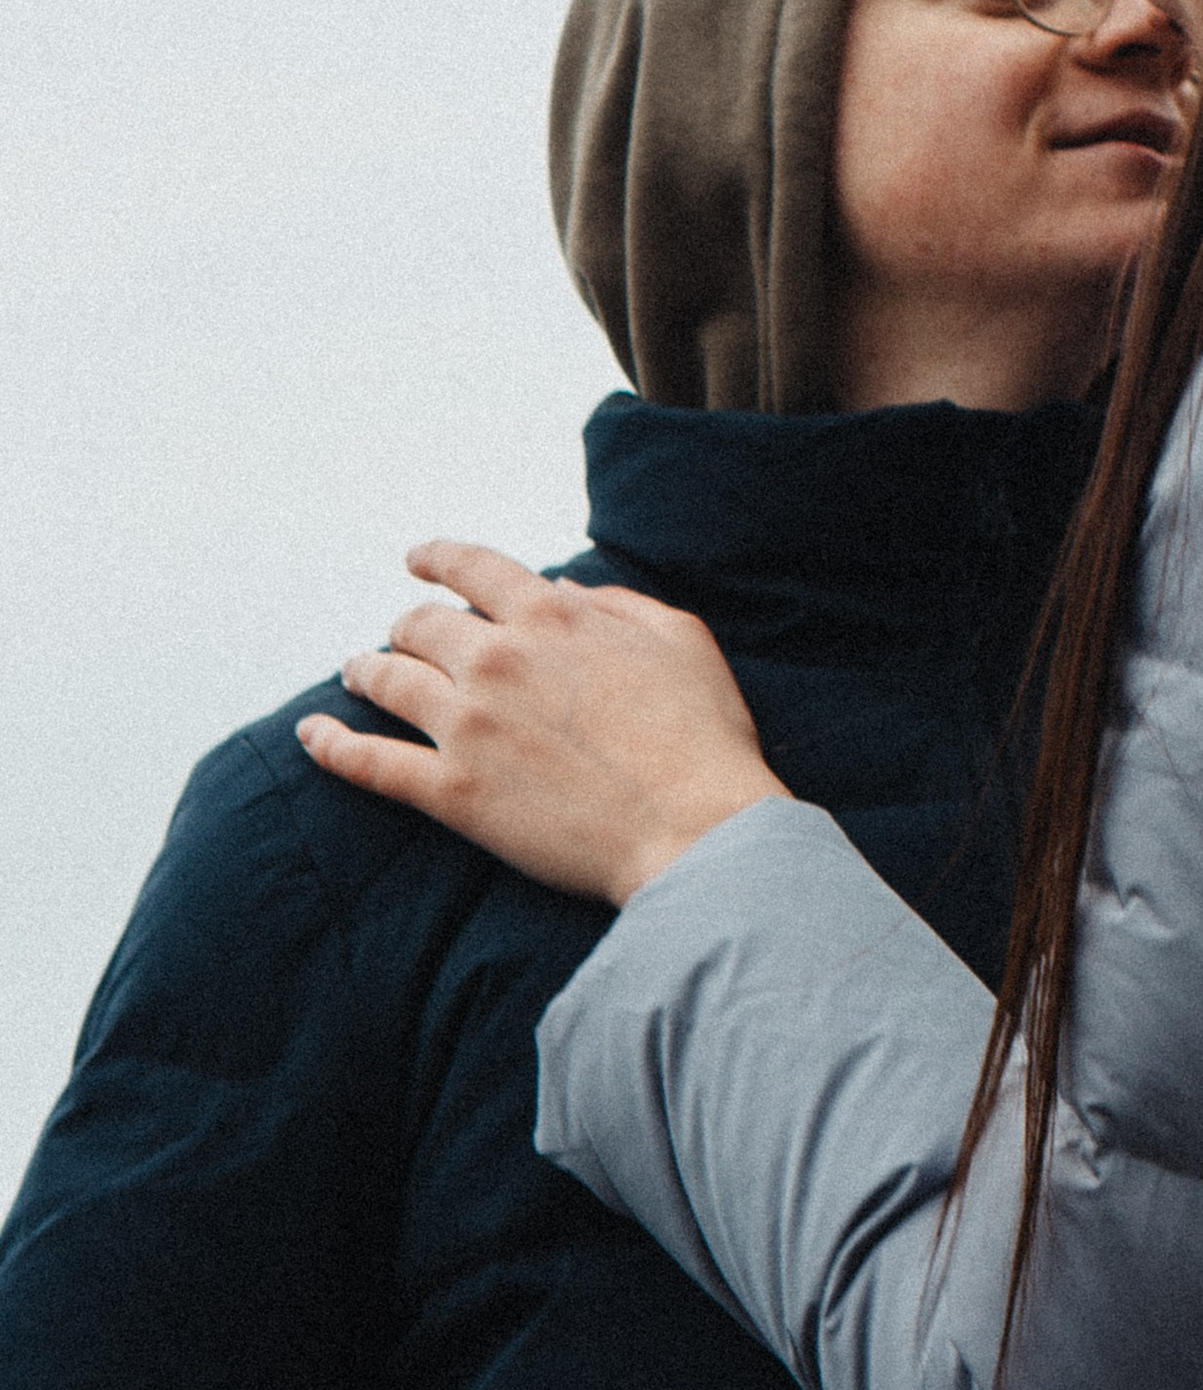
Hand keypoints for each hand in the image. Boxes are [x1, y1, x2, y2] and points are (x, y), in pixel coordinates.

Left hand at [298, 541, 785, 905]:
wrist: (695, 831)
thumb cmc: (703, 738)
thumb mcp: (683, 639)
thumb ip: (619, 605)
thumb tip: (569, 591)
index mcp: (551, 616)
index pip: (472, 568)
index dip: (436, 557)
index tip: (417, 559)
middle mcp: (496, 659)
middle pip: (420, 625)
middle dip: (407, 627)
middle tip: (402, 638)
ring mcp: (467, 725)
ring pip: (387, 680)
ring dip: (365, 671)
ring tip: (356, 673)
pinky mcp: (451, 792)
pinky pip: (368, 762)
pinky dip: (332, 745)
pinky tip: (311, 734)